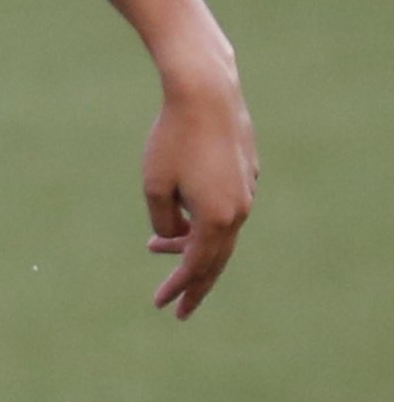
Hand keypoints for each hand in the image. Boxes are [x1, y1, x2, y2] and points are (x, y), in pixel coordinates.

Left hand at [143, 61, 256, 316]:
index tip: (161, 306)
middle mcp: (239, 208)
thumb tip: (175, 238)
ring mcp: (247, 189)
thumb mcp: (155, 186)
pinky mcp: (247, 171)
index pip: (197, 266)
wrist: (206, 92)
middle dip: (194, 284)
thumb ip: (165, 222)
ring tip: (154, 247)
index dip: (178, 288)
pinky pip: (226, 208)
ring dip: (190, 244)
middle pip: (216, 259)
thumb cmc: (173, 139)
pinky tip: (183, 215)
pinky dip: (204, 221)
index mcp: (218, 218)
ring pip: (221, 232)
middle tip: (178, 309)